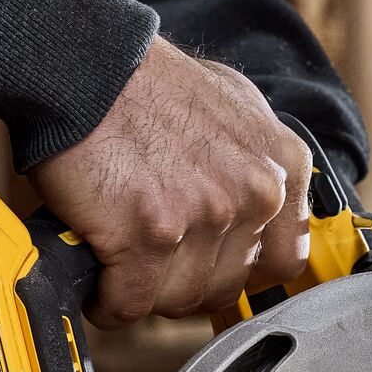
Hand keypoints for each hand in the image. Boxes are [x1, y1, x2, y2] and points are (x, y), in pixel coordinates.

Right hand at [26, 37, 312, 327]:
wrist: (86, 66)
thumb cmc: (146, 83)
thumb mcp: (233, 106)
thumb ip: (255, 162)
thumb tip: (260, 209)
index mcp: (281, 166)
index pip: (285, 259)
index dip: (241, 271)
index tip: (211, 268)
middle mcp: (254, 193)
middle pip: (225, 287)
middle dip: (184, 283)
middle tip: (151, 264)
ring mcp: (203, 217)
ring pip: (179, 300)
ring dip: (144, 293)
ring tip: (120, 267)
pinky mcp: (148, 236)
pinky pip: (131, 304)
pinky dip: (108, 303)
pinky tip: (98, 284)